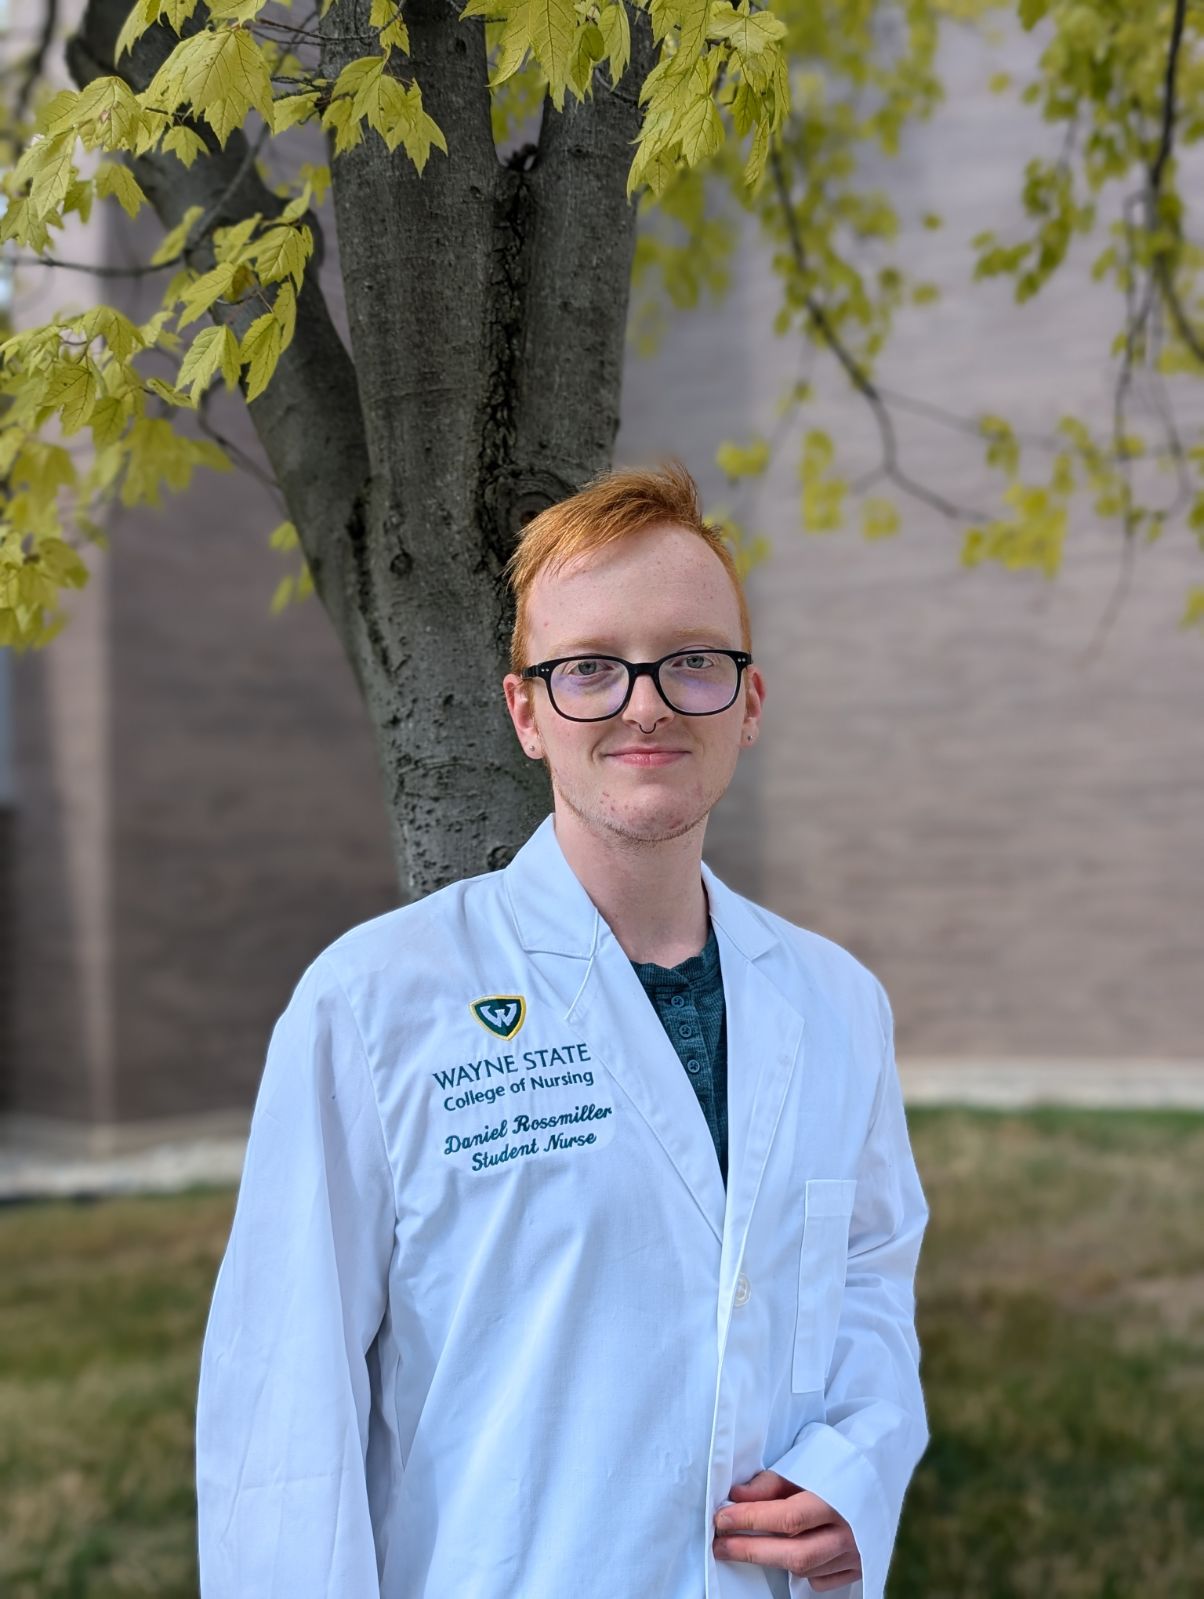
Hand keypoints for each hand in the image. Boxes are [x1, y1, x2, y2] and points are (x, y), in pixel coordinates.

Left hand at [712, 1469, 862, 1591]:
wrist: (879, 1470)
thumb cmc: (837, 1462)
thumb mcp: (805, 1461)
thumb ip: (771, 1483)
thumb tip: (737, 1498)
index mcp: (838, 1498)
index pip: (787, 1517)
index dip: (751, 1520)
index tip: (722, 1519)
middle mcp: (850, 1532)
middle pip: (794, 1554)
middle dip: (751, 1551)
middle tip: (720, 1545)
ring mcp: (857, 1554)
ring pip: (806, 1570)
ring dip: (773, 1559)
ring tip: (747, 1547)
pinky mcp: (859, 1568)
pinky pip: (821, 1580)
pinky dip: (801, 1570)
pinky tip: (787, 1553)